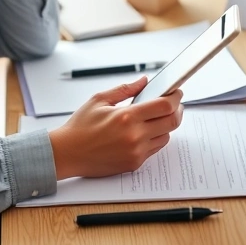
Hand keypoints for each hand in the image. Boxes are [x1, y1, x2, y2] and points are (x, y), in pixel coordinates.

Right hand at [48, 76, 183, 179]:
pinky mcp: (134, 163)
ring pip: (166, 136)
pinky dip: (154, 138)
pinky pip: (154, 149)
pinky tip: (144, 132)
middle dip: (177, 111)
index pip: (165, 106)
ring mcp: (136, 152)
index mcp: (127, 116)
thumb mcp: (99, 100)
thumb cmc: (80, 127)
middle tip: (173, 104)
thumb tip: (144, 81)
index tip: (176, 92)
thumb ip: (125, 89)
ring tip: (155, 118)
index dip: (175, 97)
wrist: (68, 154)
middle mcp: (135, 136)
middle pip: (172, 122)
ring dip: (165, 125)